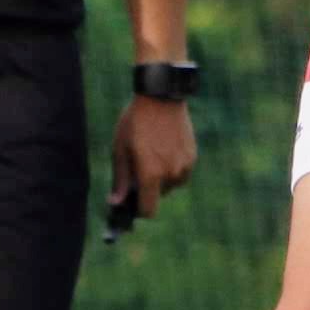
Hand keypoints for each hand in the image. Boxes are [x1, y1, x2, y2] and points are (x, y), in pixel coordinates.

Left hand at [107, 95, 196, 227]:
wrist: (161, 99)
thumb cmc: (135, 123)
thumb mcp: (120, 150)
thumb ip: (120, 180)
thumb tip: (116, 202)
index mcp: (151, 174)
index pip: (149, 210)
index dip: (139, 211)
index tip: (132, 204)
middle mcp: (171, 174)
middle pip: (159, 196)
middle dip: (149, 189)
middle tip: (138, 169)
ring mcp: (185, 165)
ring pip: (172, 184)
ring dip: (162, 178)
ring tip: (152, 154)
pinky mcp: (193, 156)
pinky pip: (182, 172)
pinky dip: (172, 167)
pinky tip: (163, 148)